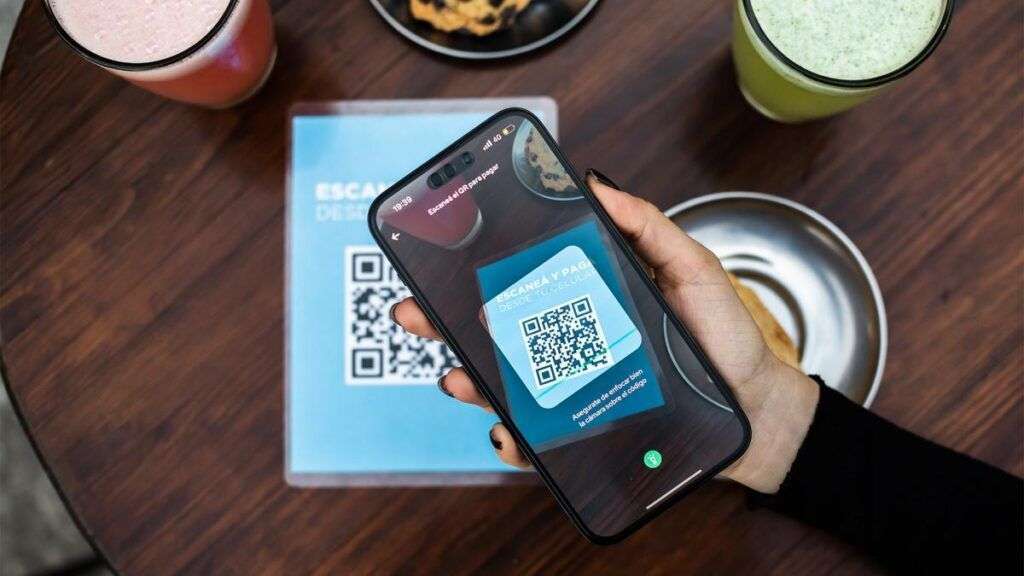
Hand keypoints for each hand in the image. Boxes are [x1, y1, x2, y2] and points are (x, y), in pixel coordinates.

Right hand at [391, 172, 819, 492]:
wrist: (757, 409)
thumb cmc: (726, 337)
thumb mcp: (690, 269)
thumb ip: (646, 227)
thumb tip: (594, 184)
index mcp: (589, 300)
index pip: (522, 286)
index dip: (476, 277)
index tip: (441, 264)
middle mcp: (574, 344)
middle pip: (498, 336)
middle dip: (447, 328)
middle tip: (416, 317)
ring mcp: (577, 389)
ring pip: (508, 388)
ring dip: (473, 384)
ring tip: (459, 379)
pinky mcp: (588, 430)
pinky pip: (541, 440)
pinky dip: (517, 443)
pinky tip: (509, 436)